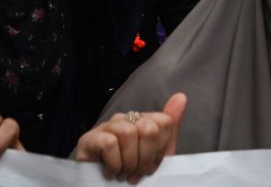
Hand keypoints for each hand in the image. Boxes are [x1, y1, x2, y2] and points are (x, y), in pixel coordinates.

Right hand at [72, 93, 186, 183]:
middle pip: (149, 128)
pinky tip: (111, 173)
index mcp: (142, 121)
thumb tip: (181, 97)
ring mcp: (106, 127)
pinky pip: (109, 143)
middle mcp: (124, 119)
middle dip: (145, 158)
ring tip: (123, 174)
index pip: (164, 123)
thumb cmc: (130, 174)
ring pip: (128, 133)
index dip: (160, 151)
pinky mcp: (89, 138)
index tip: (150, 167)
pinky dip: (114, 164)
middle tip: (136, 174)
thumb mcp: (156, 157)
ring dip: (129, 163)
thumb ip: (170, 129)